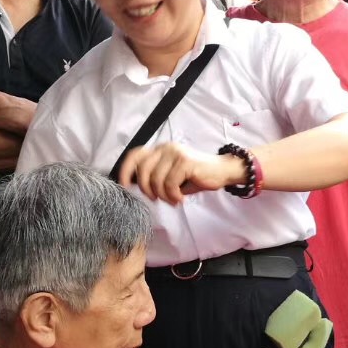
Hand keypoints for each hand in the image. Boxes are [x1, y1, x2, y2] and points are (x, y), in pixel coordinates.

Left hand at [116, 143, 241, 203]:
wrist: (222, 171)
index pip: (135, 155)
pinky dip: (173, 196)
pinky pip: (169, 184)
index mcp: (160, 150)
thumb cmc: (196, 176)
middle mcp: (165, 148)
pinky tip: (181, 198)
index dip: (125, 170)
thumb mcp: (171, 176)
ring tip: (174, 199)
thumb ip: (155, 177)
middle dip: (147, 189)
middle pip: (143, 170)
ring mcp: (175, 153)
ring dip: (163, 195)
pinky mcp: (184, 162)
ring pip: (156, 180)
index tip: (125, 187)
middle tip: (158, 199)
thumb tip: (136, 186)